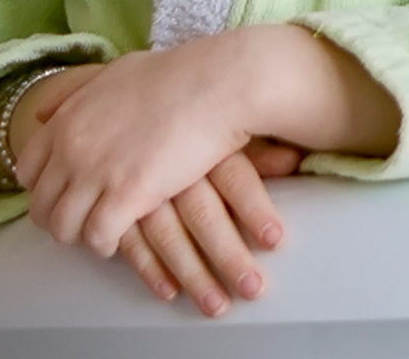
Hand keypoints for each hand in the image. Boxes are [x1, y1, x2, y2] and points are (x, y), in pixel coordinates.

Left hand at [12, 37, 262, 260]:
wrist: (219, 84)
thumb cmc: (177, 74)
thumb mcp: (115, 72)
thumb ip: (74, 92)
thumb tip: (42, 112)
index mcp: (66, 120)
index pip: (27, 171)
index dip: (44, 188)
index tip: (65, 193)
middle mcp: (71, 149)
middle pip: (41, 206)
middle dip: (58, 218)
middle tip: (82, 221)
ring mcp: (97, 174)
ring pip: (65, 228)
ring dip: (80, 236)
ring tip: (101, 235)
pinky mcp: (127, 197)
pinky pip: (98, 237)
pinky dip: (105, 244)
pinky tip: (120, 239)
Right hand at [113, 140, 302, 315]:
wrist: (117, 105)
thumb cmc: (182, 121)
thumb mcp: (220, 124)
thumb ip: (256, 148)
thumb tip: (294, 160)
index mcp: (205, 146)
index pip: (235, 179)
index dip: (255, 209)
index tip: (274, 239)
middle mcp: (173, 170)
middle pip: (204, 216)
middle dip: (229, 257)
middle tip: (252, 287)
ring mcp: (140, 191)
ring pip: (168, 237)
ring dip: (193, 274)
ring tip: (217, 304)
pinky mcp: (114, 207)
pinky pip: (129, 243)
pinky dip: (149, 269)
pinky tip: (170, 291)